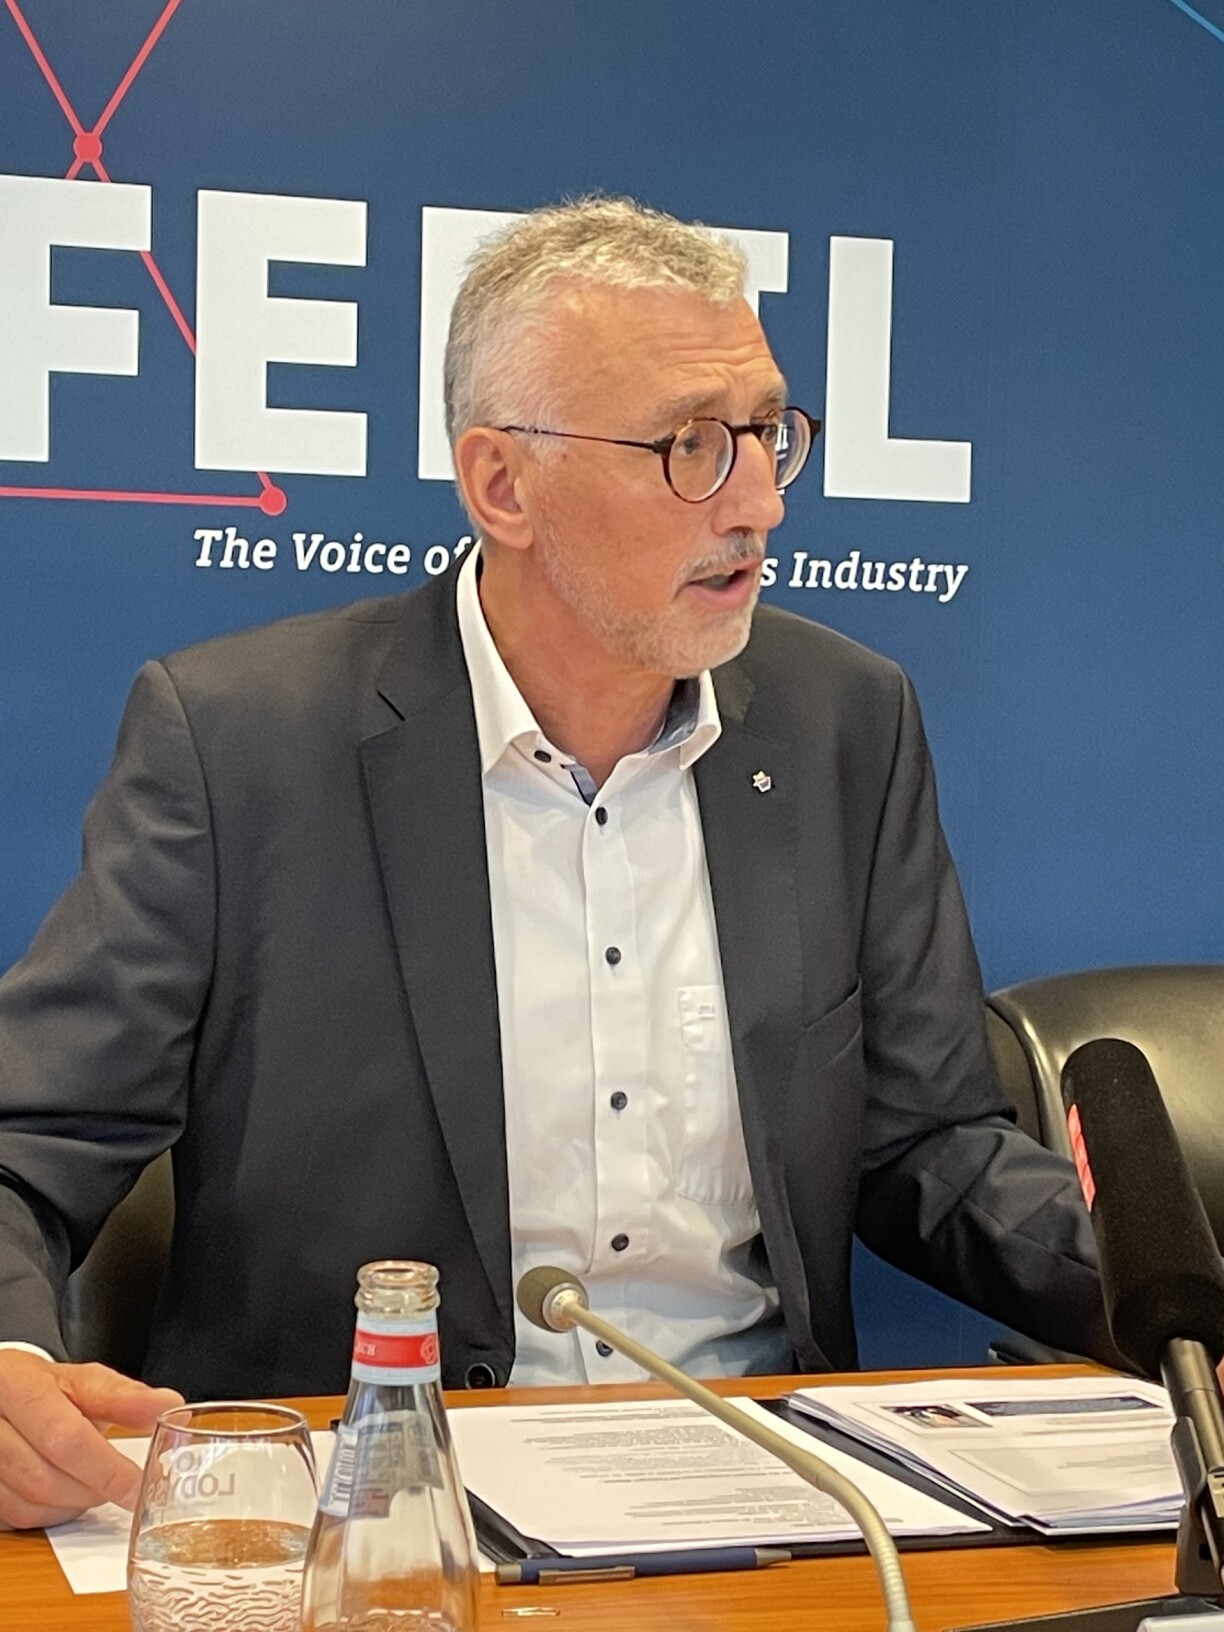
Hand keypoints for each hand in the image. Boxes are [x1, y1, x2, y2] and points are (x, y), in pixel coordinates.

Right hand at [0, 1349, 182, 1528]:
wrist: (2, 1396)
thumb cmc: (43, 1388)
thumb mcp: (82, 1381)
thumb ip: (124, 1397)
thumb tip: (168, 1406)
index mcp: (16, 1383)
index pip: (64, 1436)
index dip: (105, 1468)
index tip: (137, 1486)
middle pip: (43, 1476)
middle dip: (91, 1488)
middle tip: (121, 1485)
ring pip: (26, 1502)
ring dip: (70, 1504)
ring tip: (94, 1485)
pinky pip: (14, 1517)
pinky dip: (48, 1514)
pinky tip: (66, 1497)